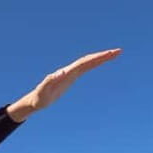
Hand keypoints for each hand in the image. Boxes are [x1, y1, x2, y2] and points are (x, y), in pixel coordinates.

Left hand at [7, 48, 121, 121]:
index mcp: (65, 73)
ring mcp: (70, 74)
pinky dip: (94, 64)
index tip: (108, 54)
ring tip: (114, 54)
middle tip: (118, 51)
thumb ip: (49, 81)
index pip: (83, 63)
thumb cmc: (38, 98)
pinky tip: (100, 62)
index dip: (96, 58)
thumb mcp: (43, 91)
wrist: (34, 101)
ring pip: (88, 63)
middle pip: (88, 60)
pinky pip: (85, 69)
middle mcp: (69, 71)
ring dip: (100, 58)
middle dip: (103, 55)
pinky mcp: (70, 78)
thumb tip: (61, 72)